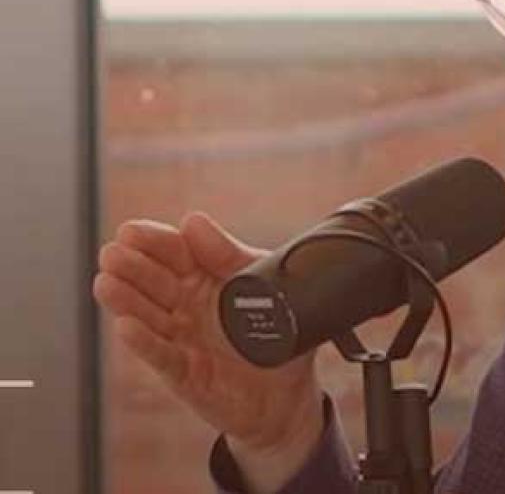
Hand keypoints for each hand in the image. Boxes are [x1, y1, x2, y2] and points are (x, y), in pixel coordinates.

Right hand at [94, 212, 322, 456]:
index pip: (173, 253)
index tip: (131, 231)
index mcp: (204, 278)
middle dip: (131, 266)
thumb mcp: (258, 283)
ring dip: (126, 300)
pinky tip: (127, 326)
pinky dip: (144, 342)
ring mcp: (181, 339)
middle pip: (153, 282)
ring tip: (107, 283)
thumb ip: (228, 254)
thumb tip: (193, 221)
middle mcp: (186, 306)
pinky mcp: (182, 374)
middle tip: (112, 253)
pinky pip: (161, 356)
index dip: (153, 241)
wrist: (288, 392)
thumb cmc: (271, 332)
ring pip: (148, 316)